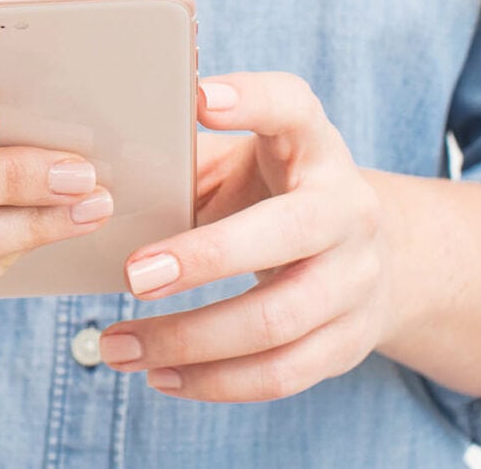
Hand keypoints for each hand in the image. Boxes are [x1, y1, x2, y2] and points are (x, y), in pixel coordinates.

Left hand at [100, 72, 389, 401]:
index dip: (254, 99)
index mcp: (317, 150)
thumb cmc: (281, 198)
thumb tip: (105, 162)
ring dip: (187, 341)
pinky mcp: (348, 342)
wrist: (375, 258)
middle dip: (207, 257)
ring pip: (276, 321)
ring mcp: (356, 282)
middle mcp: (349, 211)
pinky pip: (280, 375)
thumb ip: (194, 157)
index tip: (198, 97)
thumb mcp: (252, 162)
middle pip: (290, 232)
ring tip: (116, 345)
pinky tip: (160, 376)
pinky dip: (213, 383)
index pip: (296, 108)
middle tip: (133, 276)